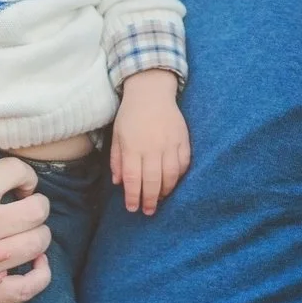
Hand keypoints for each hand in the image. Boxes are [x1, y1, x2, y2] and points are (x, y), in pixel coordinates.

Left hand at [109, 69, 189, 215]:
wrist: (151, 92)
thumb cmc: (130, 115)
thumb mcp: (117, 135)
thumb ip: (117, 160)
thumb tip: (119, 183)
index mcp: (133, 147)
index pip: (133, 179)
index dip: (133, 197)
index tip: (133, 208)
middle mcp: (152, 147)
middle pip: (153, 181)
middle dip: (150, 200)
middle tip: (148, 211)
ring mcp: (170, 144)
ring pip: (171, 175)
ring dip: (166, 191)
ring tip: (161, 199)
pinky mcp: (183, 139)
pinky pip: (184, 163)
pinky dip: (179, 176)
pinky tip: (173, 183)